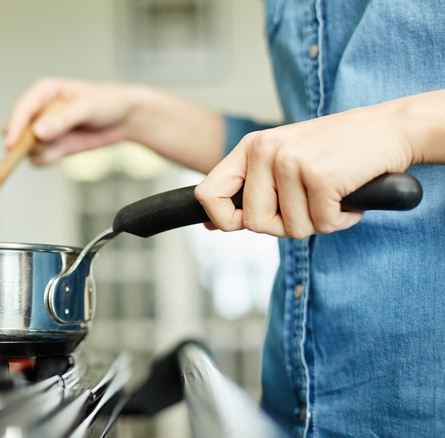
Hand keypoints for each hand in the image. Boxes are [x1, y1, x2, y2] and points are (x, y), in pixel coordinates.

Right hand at [4, 78, 140, 164]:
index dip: (14, 127)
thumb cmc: (107, 102)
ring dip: (42, 151)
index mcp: (43, 92)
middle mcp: (38, 111)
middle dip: (26, 143)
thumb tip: (38, 132)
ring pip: (27, 149)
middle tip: (47, 145)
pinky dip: (49, 159)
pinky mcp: (52, 146)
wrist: (125, 118)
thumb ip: (62, 119)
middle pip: (17, 131)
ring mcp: (44, 131)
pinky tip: (66, 151)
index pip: (21, 110)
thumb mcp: (86, 107)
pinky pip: (39, 159)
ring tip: (66, 142)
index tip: (11, 144)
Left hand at [194, 101, 420, 238]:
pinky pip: (322, 225)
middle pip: (254, 222)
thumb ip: (248, 188)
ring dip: (318, 221)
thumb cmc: (336, 149)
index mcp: (251, 147)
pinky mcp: (320, 177)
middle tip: (309, 204)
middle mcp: (265, 151)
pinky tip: (348, 195)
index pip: (208, 194)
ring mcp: (291, 162)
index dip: (222, 220)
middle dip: (284, 225)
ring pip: (291, 228)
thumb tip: (211, 225)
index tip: (240, 225)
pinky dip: (341, 219)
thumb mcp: (282, 159)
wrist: (390, 128)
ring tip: (332, 193)